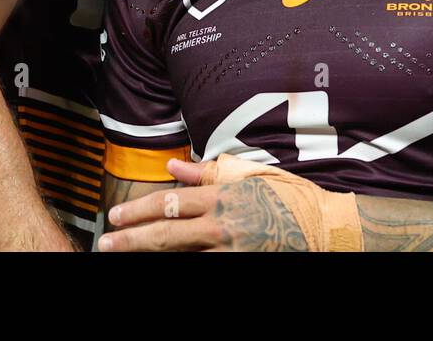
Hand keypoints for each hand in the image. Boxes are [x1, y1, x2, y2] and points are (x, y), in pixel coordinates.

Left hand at [97, 155, 361, 251]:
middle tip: (107, 244)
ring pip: (180, 256)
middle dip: (133, 240)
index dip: (140, 211)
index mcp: (224, 197)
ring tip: (124, 255)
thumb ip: (208, 172)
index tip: (117, 217)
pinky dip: (181, 264)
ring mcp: (230, 250)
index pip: (171, 203)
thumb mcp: (251, 175)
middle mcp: (222, 225)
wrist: (325, 228)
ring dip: (150, 254)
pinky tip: (163, 264)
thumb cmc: (290, 197)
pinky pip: (201, 266)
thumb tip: (174, 165)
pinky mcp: (238, 264)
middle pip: (167, 234)